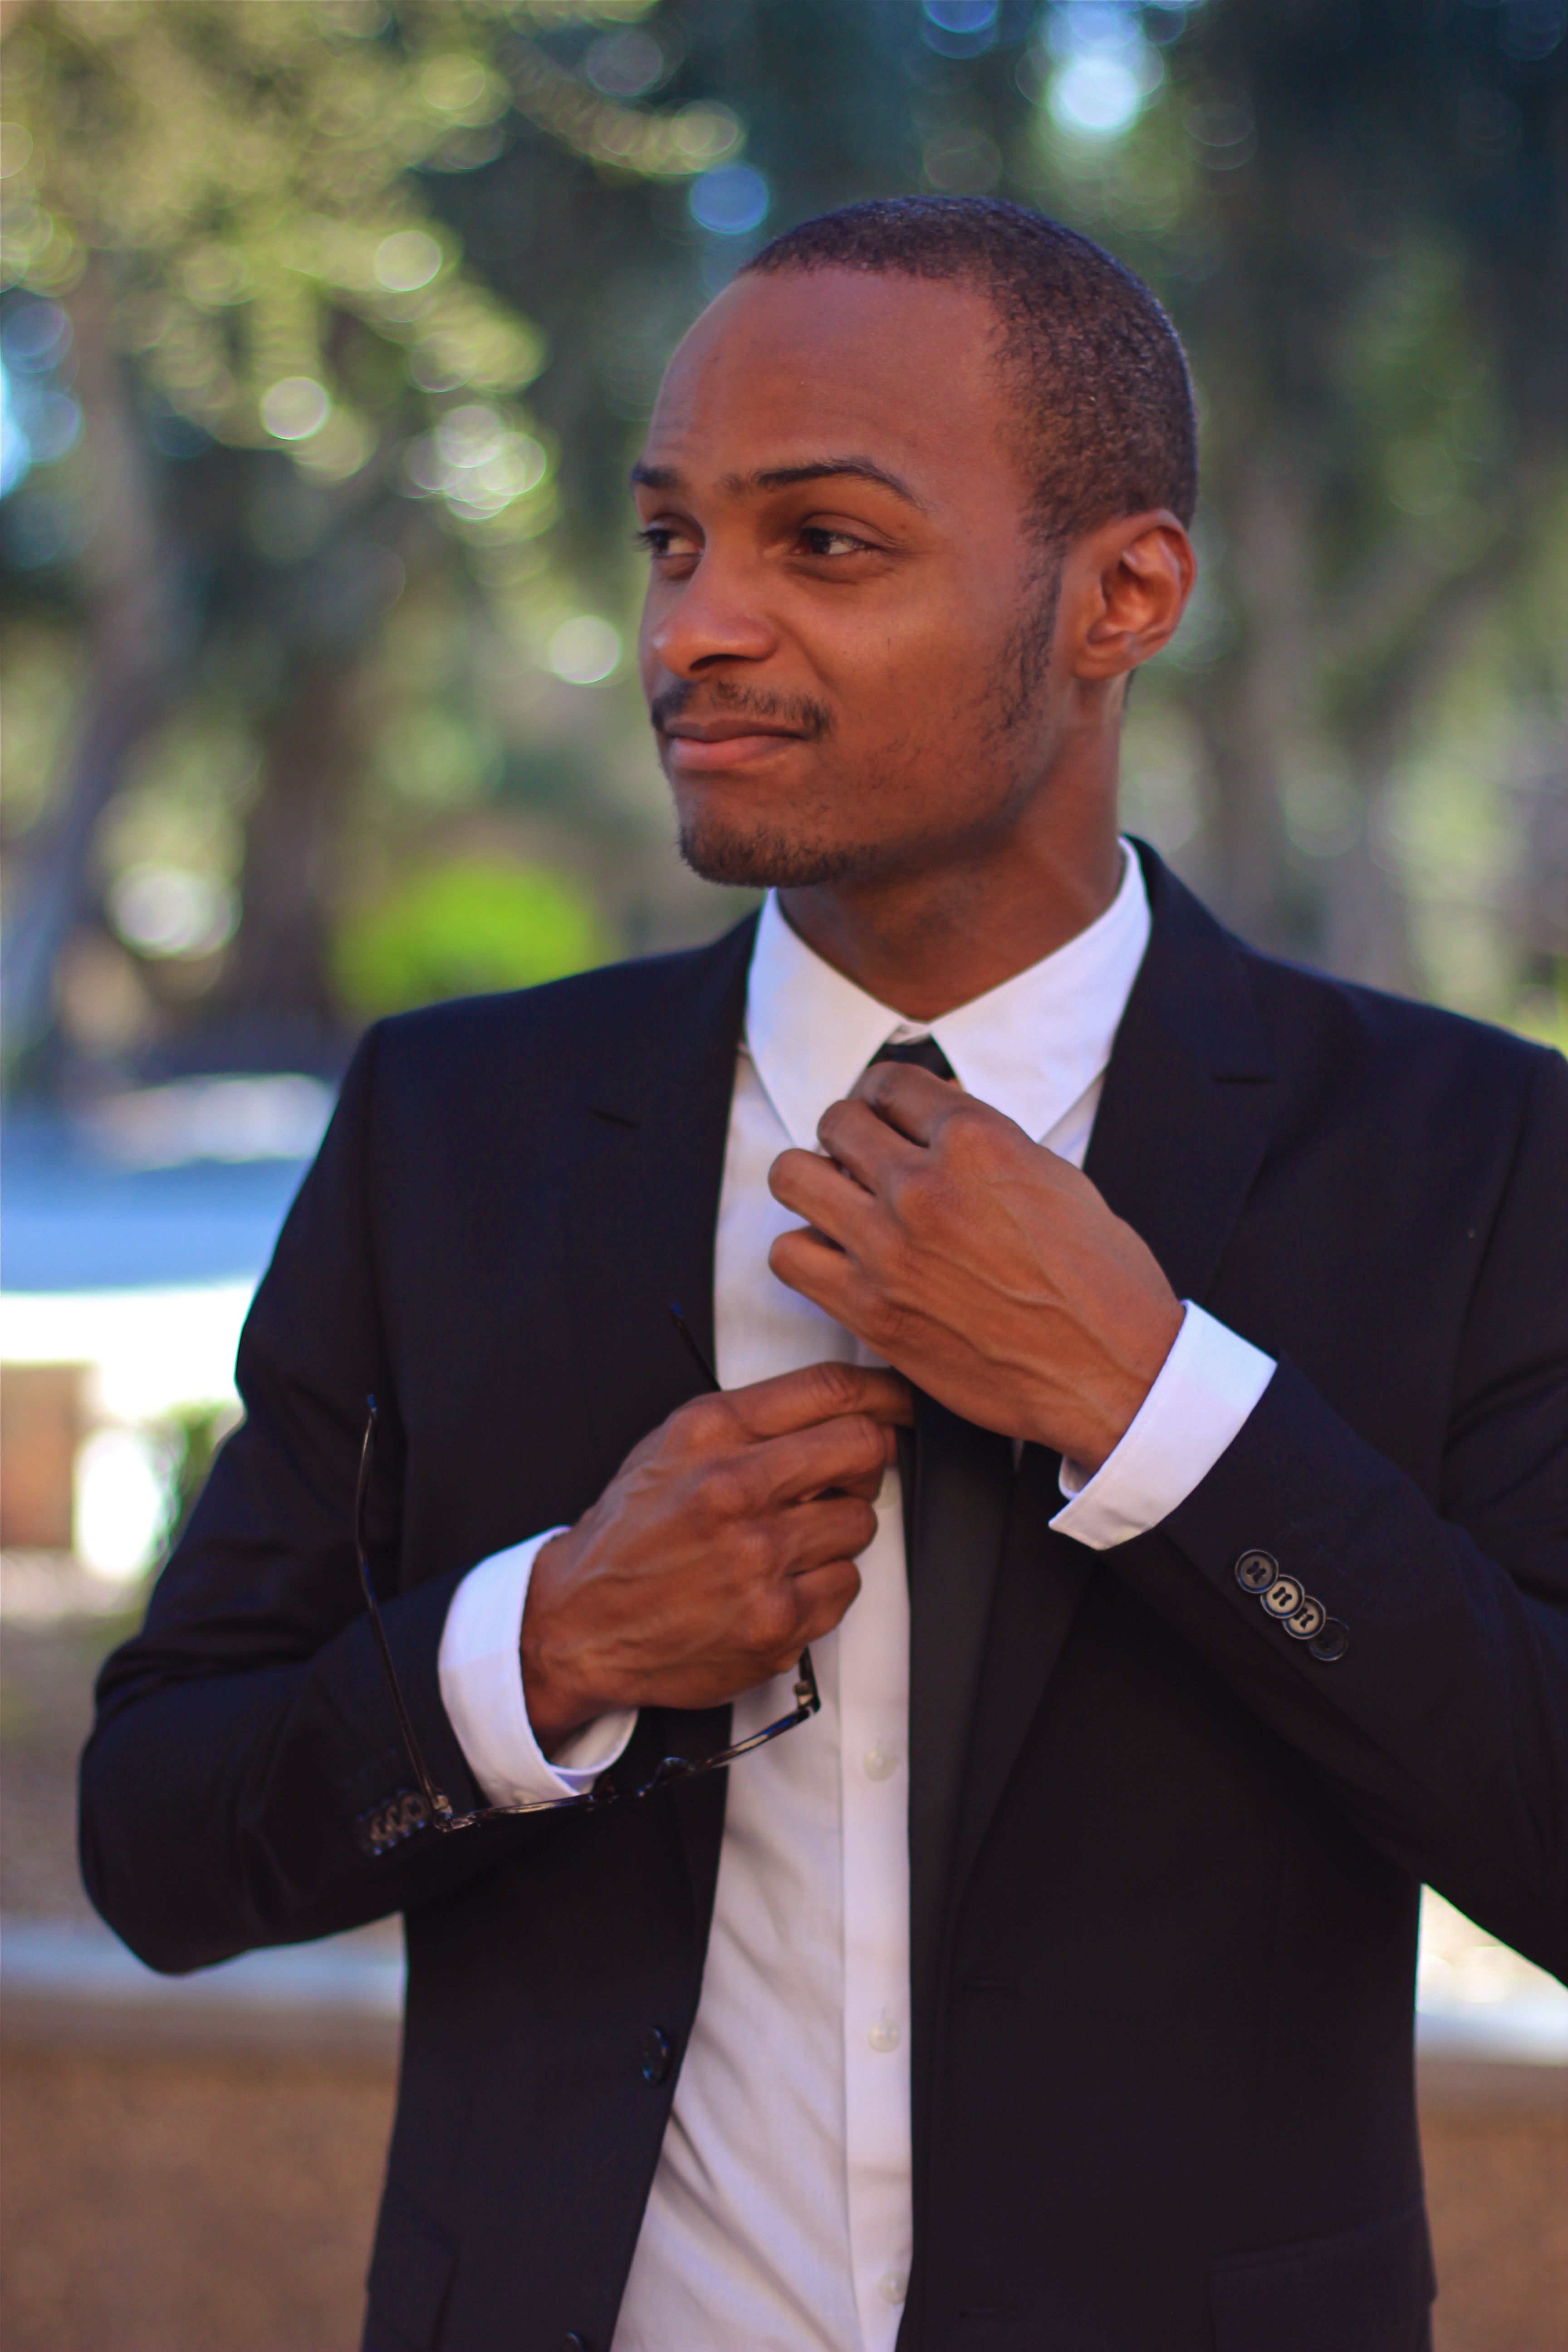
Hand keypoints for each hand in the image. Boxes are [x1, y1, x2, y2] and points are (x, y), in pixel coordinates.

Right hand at [520, 1361, 912, 1752]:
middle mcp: (734, 1490)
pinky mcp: (774, 1621)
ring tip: (789, 1540)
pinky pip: (846, 1585)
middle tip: (843, 1477)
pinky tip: (780, 1582)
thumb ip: (753, 1421)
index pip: (830, 1390)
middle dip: (867, 1459)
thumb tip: (842, 1407)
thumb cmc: (630, 1533)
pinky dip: (824, 1584)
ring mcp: (757, 1559)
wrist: (580, 1620)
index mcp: (710, 1433)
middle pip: (864, 1448)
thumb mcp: (673, 1445)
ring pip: (861, 1522)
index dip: (885, 1392)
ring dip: (839, 1529)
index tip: (902, 1401)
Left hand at [767, 1062, 1181, 1472]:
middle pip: (835, 1121)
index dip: (884, 1098)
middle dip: (848, 1136)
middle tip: (863, 1163)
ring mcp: (889, 1249)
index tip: (885, 1117)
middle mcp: (924, 1186)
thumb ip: (984, 1143)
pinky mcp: (870, 1310)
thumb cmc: (1099, 1280)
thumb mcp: (1053, 1177)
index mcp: (978, 1140)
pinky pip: (789, 1256)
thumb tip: (934, 1126)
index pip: (890, 1082)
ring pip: (792, 1177)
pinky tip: (837, 1260)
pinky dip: (806, 1253)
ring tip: (839, 1204)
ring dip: (813, 1184)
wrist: (1111, 1371)